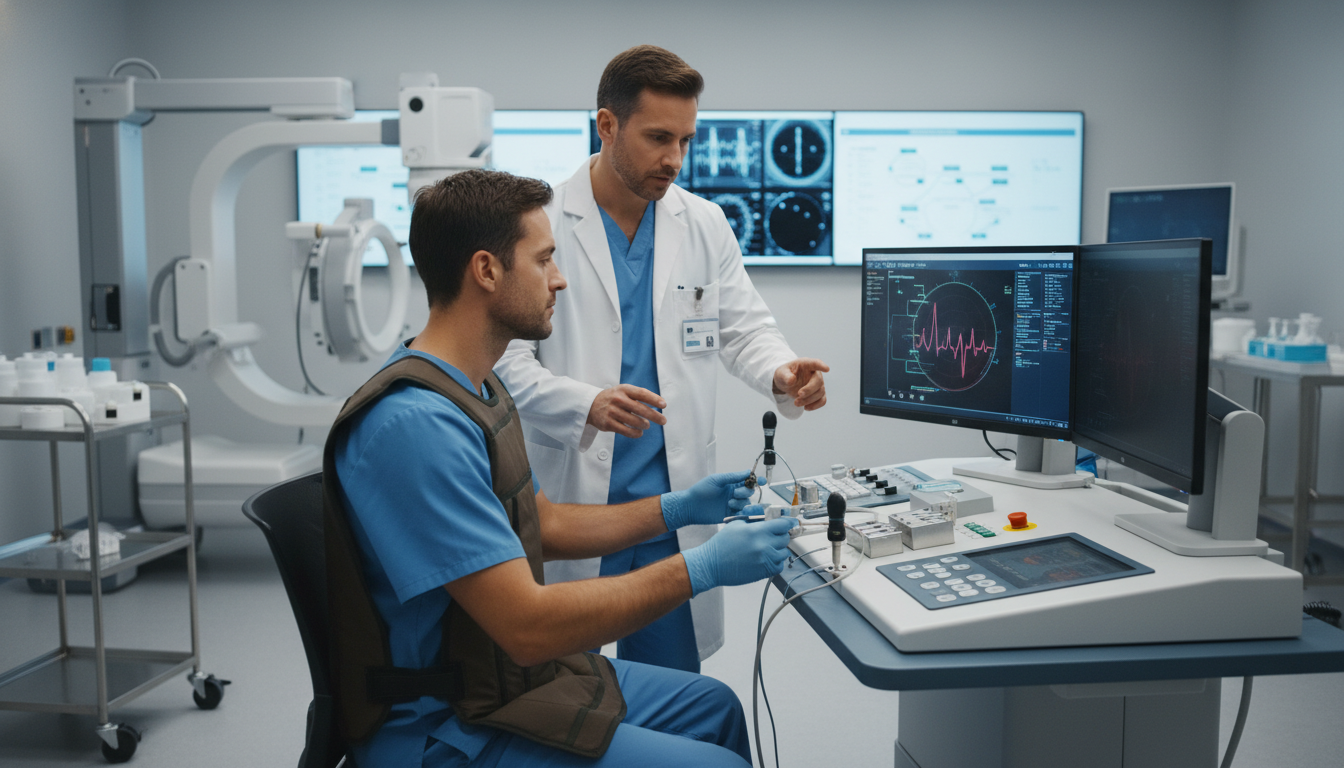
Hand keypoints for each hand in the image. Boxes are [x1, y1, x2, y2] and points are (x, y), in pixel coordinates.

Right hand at [586, 384, 666, 437]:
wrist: (590, 405)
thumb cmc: (613, 398)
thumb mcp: (624, 391)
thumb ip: (638, 395)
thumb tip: (659, 404)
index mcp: (624, 389)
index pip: (642, 393)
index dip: (654, 399)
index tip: (664, 405)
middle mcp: (618, 399)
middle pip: (640, 409)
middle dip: (655, 416)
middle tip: (663, 421)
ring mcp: (612, 412)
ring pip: (635, 421)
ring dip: (644, 425)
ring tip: (646, 425)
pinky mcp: (608, 423)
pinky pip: (626, 431)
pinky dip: (636, 433)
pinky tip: (639, 432)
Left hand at [661, 471, 755, 529]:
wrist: (690, 507)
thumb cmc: (701, 490)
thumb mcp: (716, 480)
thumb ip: (732, 477)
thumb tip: (748, 471)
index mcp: (731, 483)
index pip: (748, 481)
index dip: (757, 480)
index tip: (762, 481)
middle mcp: (734, 494)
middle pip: (749, 492)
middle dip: (745, 492)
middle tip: (735, 493)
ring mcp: (733, 505)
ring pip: (746, 503)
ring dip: (740, 503)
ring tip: (729, 504)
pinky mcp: (730, 516)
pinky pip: (742, 515)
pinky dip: (742, 513)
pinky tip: (734, 511)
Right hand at [682, 518, 798, 595]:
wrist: (711, 564)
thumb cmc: (721, 544)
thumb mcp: (736, 525)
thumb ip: (755, 522)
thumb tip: (769, 520)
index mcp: (758, 531)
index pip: (783, 524)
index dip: (787, 523)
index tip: (789, 523)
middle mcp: (764, 545)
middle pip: (785, 538)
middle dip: (780, 535)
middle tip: (772, 536)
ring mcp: (766, 560)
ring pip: (784, 552)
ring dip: (778, 549)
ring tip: (767, 548)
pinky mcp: (764, 572)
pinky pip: (779, 565)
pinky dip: (776, 562)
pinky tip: (766, 558)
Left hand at [773, 358, 829, 410]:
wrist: (785, 383)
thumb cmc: (784, 375)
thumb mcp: (781, 373)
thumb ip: (785, 376)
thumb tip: (792, 380)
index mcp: (806, 364)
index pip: (816, 363)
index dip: (822, 366)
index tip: (826, 369)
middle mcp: (815, 373)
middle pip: (819, 381)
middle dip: (809, 390)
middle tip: (799, 395)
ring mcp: (818, 384)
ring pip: (820, 392)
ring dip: (809, 400)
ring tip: (796, 403)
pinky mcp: (818, 394)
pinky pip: (822, 400)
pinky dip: (815, 405)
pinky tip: (805, 407)